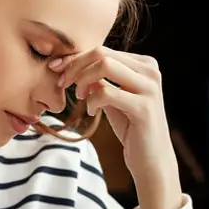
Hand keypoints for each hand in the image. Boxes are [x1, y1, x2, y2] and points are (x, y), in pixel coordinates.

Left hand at [50, 47, 181, 208]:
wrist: (151, 159)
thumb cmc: (131, 127)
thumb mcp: (113, 97)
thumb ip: (99, 79)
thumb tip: (71, 63)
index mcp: (145, 64)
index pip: (103, 50)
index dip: (76, 58)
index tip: (57, 69)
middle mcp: (150, 71)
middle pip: (102, 53)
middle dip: (75, 67)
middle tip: (63, 84)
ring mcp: (149, 88)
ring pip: (105, 65)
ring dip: (83, 80)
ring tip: (80, 97)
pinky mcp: (143, 107)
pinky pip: (106, 92)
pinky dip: (92, 100)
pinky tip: (93, 112)